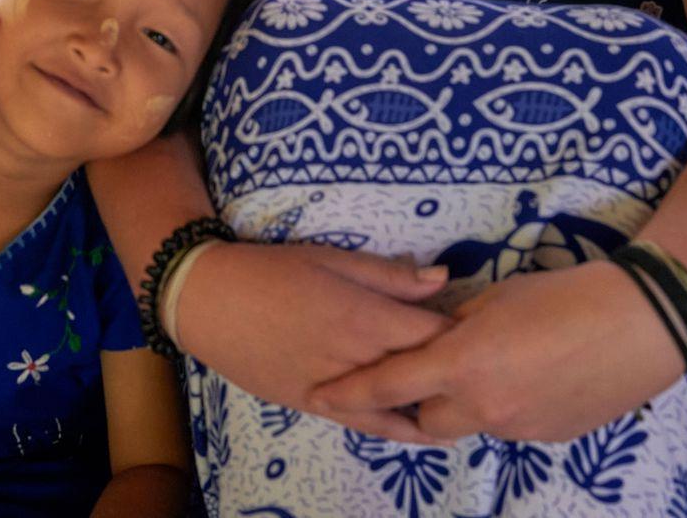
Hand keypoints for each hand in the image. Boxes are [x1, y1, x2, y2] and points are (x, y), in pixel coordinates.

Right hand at [174, 243, 454, 443]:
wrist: (208, 300)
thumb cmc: (270, 269)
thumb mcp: (330, 259)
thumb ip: (389, 275)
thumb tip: (443, 279)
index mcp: (363, 319)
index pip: (433, 336)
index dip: (461, 333)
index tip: (479, 327)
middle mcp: (355, 363)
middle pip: (421, 375)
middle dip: (451, 371)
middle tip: (476, 364)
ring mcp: (334, 391)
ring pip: (397, 412)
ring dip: (429, 409)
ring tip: (458, 407)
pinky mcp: (312, 407)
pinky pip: (363, 424)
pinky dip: (393, 427)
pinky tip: (416, 427)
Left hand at [311, 260, 684, 442]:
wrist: (641, 325)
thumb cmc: (563, 296)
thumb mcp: (496, 298)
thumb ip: (453, 321)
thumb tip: (432, 331)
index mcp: (461, 364)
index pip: (388, 385)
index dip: (350, 392)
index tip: (318, 395)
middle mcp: (483, 406)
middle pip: (424, 421)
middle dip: (412, 405)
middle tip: (415, 377)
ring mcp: (518, 427)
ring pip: (469, 425)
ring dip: (462, 403)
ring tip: (482, 368)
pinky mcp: (550, 437)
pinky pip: (508, 426)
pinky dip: (501, 405)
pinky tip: (525, 377)